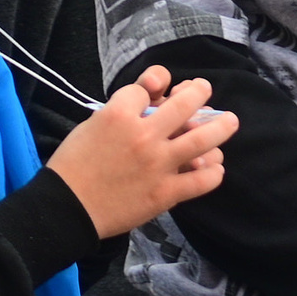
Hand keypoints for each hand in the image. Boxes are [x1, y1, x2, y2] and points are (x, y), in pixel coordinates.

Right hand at [44, 68, 237, 238]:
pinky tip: (215, 168)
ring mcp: (158, 164)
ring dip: (221, 126)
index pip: (149, 86)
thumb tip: (154, 90)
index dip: (153, 86)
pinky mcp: (165, 193)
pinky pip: (201, 181)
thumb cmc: (73, 164)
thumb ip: (123, 104)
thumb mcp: (92, 122)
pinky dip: (213, 173)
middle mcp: (144, 135)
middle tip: (203, 90)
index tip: (152, 92)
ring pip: (203, 138)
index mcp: (119, 114)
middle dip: (199, 91)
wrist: (66, 209)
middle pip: (185, 102)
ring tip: (230, 121)